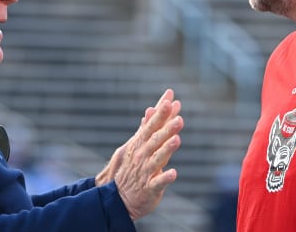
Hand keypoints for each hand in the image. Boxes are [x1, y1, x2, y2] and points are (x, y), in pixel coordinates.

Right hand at [95, 89, 182, 220]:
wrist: (116, 198)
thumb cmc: (131, 169)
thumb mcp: (136, 146)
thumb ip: (146, 128)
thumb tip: (151, 109)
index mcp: (140, 145)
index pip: (152, 124)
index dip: (161, 111)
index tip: (170, 97)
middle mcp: (142, 156)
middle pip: (156, 139)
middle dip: (166, 128)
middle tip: (179, 117)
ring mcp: (145, 172)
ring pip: (157, 159)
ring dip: (166, 149)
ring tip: (177, 139)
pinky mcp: (149, 188)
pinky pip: (157, 183)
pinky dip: (165, 178)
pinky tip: (173, 173)